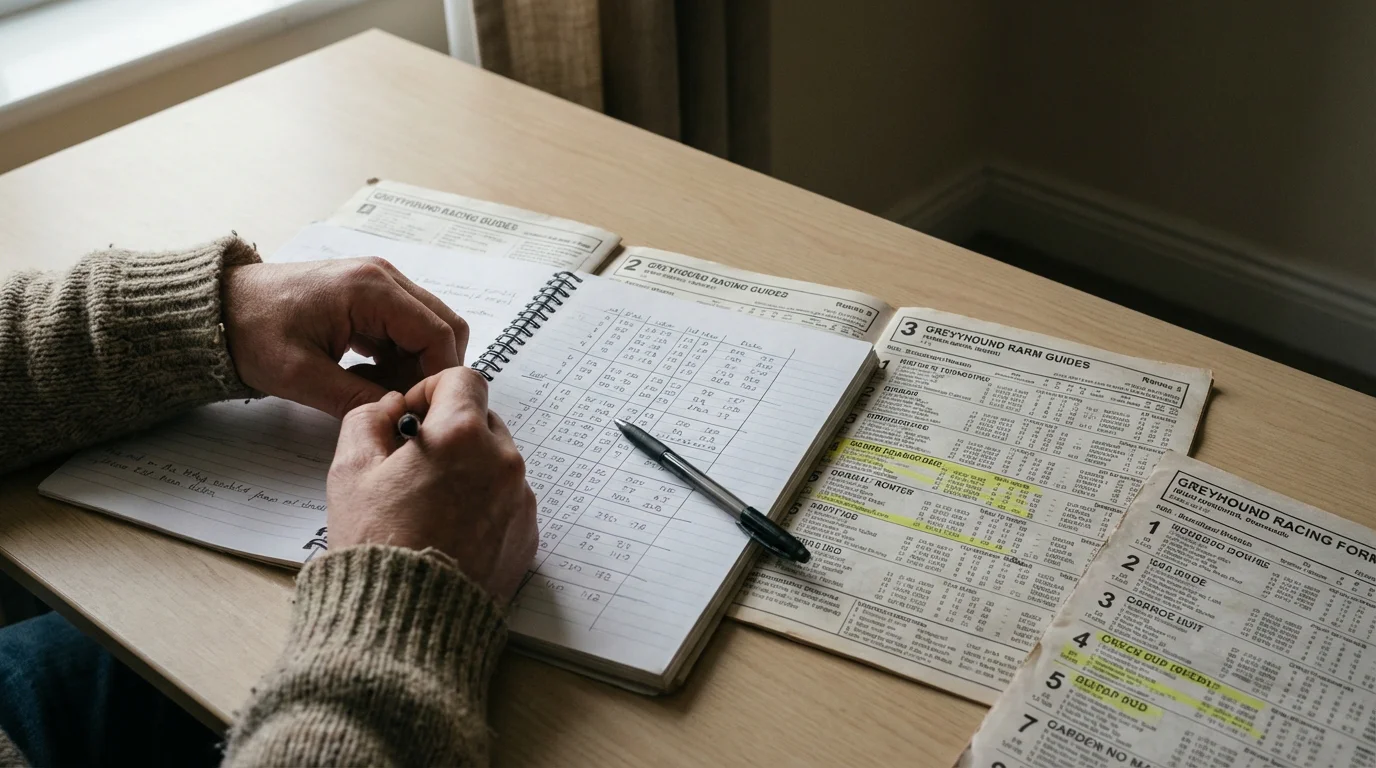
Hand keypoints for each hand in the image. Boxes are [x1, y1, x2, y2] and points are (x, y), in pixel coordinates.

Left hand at [222, 258, 468, 417]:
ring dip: (414, 365)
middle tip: (405, 403)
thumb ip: (358, 400)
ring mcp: (378, 282)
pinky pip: (405, 327)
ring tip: (376, 392)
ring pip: (427, 328)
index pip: (439, 334)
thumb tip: (402, 417)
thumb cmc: (251, 333)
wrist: (217, 309)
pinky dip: (399, 356)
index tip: (425, 410)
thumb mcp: (302, 377)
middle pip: (444, 326)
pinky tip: (366, 378)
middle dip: (432, 370)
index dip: (441, 377)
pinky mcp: (368, 294)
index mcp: (372, 289)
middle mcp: (383, 276)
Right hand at [325, 368, 536, 602]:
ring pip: (496, 462)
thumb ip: (369, 420)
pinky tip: (449, 530)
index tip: (410, 417)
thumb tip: (390, 408)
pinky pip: (508, 500)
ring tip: (428, 504)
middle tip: (412, 465)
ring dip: (467, 468)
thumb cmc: (377, 545)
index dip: (430, 390)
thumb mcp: (350, 471)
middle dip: (449, 431)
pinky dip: (483, 503)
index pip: (462, 378)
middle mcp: (503, 462)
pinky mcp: (528, 534)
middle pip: (482, 420)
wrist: (408, 621)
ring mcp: (521, 499)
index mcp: (462, 435)